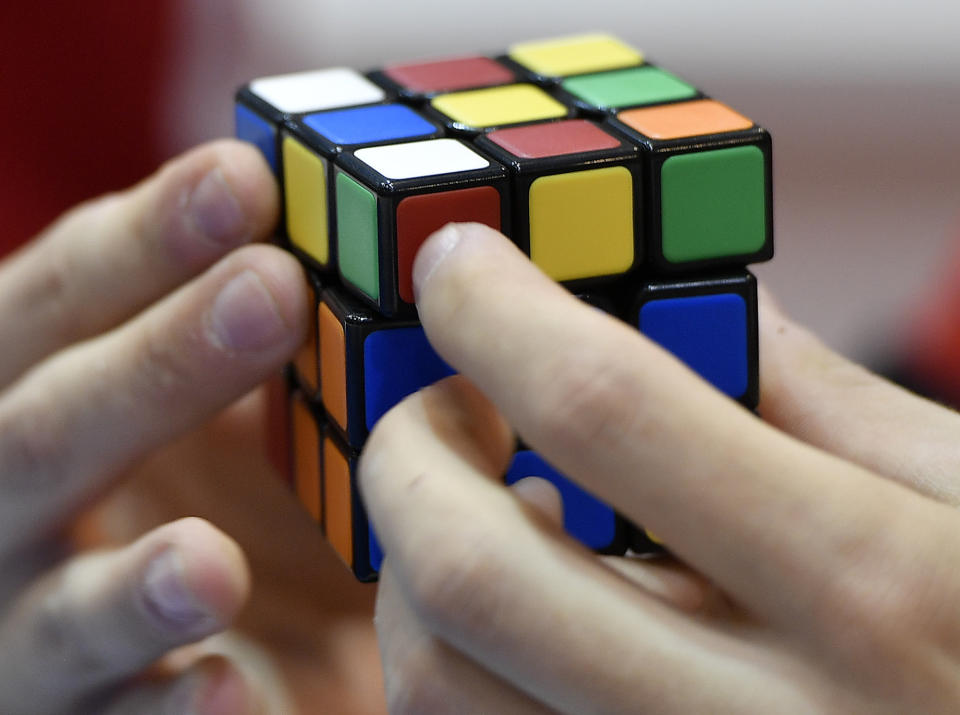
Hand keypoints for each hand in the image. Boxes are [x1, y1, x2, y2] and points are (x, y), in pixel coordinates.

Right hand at [0, 141, 380, 713]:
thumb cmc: (157, 484)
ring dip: (131, 588)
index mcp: (19, 396)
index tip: (244, 179)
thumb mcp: (176, 391)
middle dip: (155, 365)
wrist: (124, 630)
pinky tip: (232, 692)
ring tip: (213, 564)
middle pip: (45, 431)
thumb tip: (319, 220)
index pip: (53, 304)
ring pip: (57, 615)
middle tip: (272, 291)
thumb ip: (219, 324)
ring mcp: (18, 630)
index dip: (140, 241)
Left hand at [360, 222, 959, 712]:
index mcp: (870, 586)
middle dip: (411, 452)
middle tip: (439, 397)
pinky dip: (456, 664)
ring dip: (417, 571)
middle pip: (475, 570)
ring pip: (441, 688)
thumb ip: (821, 398)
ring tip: (490, 506)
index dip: (497, 311)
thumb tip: (692, 301)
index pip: (606, 407)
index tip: (453, 261)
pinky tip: (520, 616)